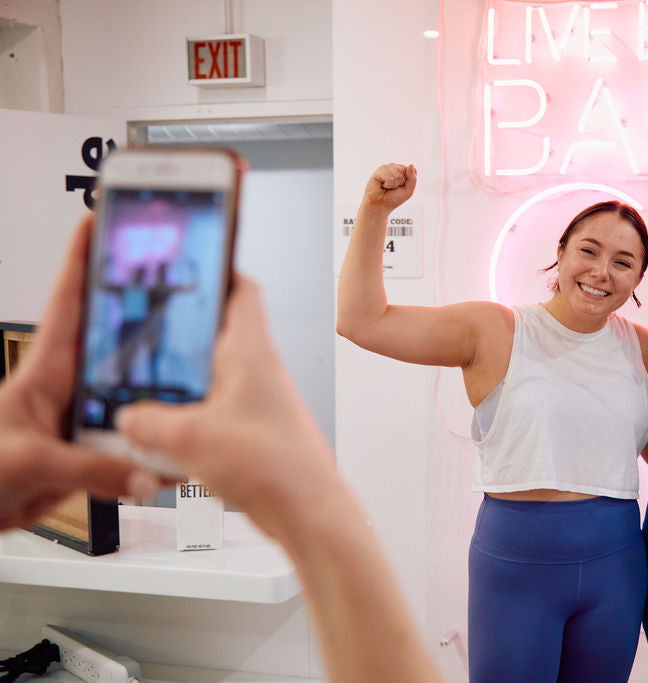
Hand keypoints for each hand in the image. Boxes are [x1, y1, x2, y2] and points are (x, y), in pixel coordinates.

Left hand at [0, 216, 158, 530]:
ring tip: (202, 368)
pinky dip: (158, 446)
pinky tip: (181, 446)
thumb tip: (147, 473)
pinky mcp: (94, 452)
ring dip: (164, 385)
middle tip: (184, 284)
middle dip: (148, 308)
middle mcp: (70, 388)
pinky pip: (134, 441)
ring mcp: (83, 419)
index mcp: (46, 370)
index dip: (82, 258)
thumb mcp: (28, 461)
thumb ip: (89, 468)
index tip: (103, 220)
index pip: (68, 301)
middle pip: (117, 337)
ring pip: (134, 392)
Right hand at [115, 274, 339, 541]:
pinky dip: (190, 415)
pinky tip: (165, 433)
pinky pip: (215, 411)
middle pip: (219, 333)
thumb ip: (146, 423)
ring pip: (215, 376)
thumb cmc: (276, 468)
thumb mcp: (190, 439)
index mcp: (252, 352)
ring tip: (144, 382)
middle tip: (146, 327)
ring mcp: (259, 402)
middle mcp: (259, 371)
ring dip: (183, 379)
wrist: (308, 513)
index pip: (242, 289)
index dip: (216, 269)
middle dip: (182, 330)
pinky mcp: (254, 433)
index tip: (188, 261)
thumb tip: (125, 418)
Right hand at [362, 163, 416, 211]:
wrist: (381, 205)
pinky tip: (383, 186)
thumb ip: (413, 179)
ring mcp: (385, 168)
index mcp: (401, 170)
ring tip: (387, 187)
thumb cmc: (394, 198)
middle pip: (403, 170)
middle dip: (400, 182)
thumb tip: (411, 165)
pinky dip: (388, 184)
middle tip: (393, 188)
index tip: (400, 187)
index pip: (410, 170)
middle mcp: (393, 167)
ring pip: (396, 173)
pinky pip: (389, 176)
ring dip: (393, 184)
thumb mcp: (408, 191)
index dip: (406, 181)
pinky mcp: (378, 171)